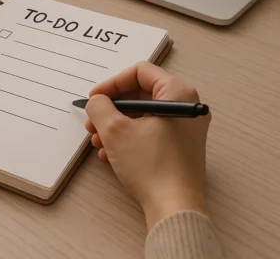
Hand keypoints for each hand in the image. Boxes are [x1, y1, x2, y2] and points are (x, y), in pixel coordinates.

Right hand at [85, 62, 209, 229]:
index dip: (112, 83)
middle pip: (141, 94)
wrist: (174, 208)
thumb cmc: (153, 167)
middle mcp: (187, 107)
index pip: (140, 72)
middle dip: (111, 109)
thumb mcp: (115, 130)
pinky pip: (150, 132)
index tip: (95, 98)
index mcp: (178, 93)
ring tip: (98, 142)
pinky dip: (128, 139)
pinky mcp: (181, 147)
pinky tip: (110, 155)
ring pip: (143, 116)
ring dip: (116, 126)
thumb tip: (97, 102)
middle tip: (92, 122)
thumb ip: (101, 107)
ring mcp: (186, 128)